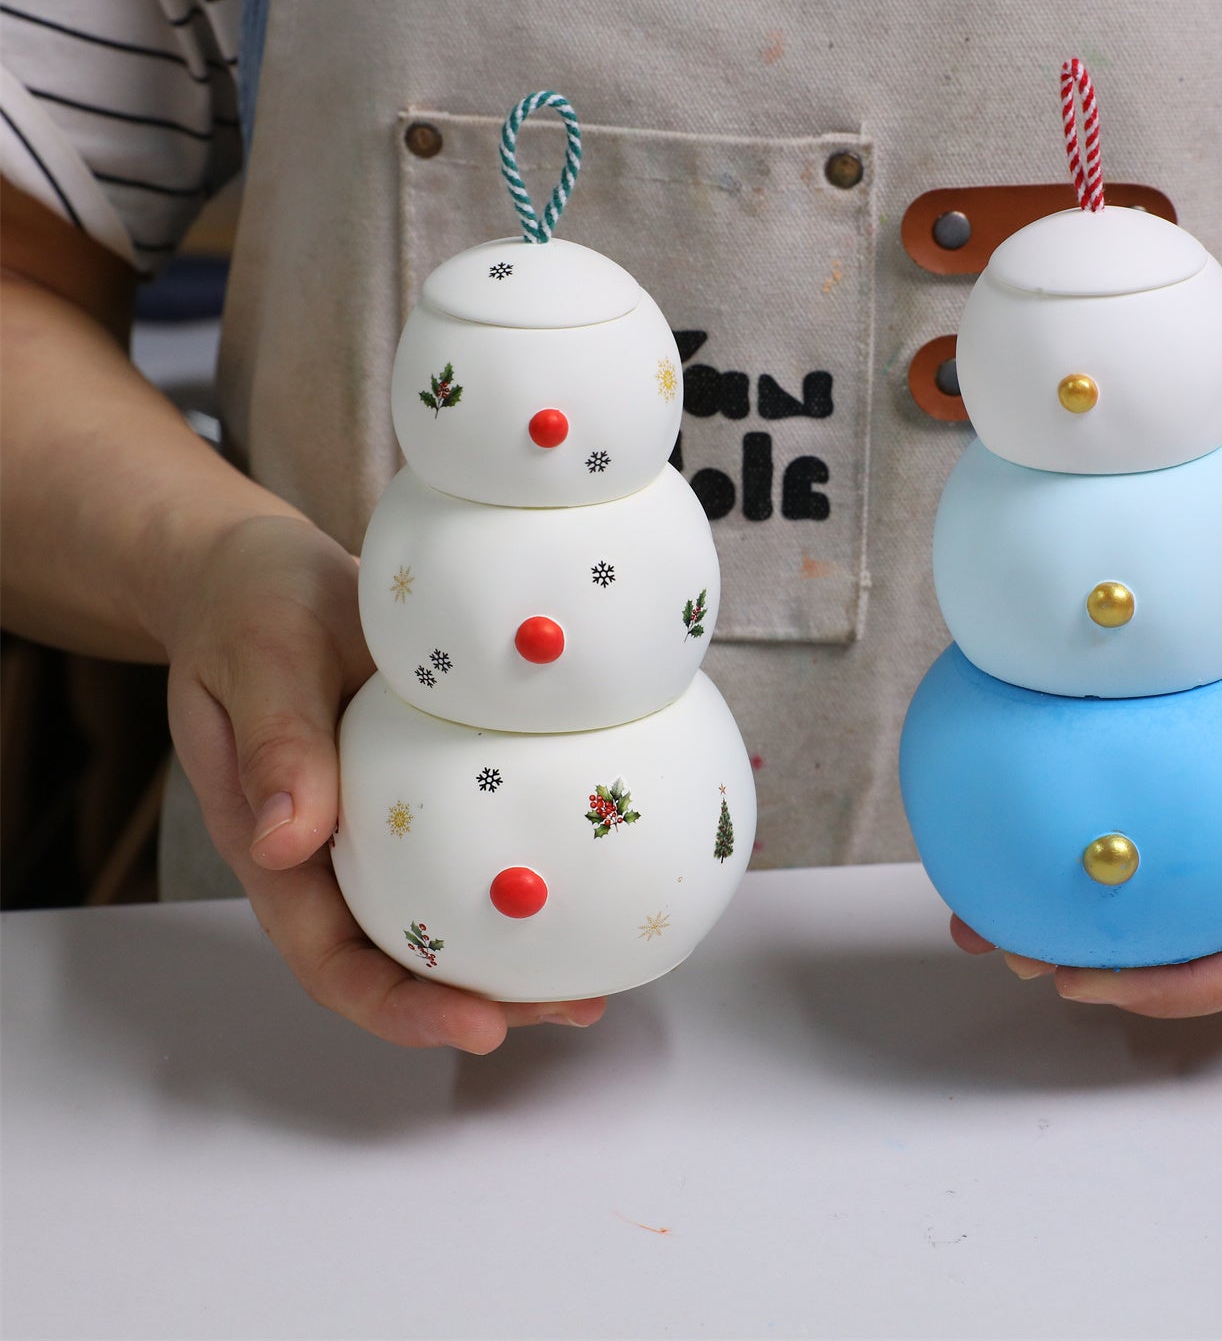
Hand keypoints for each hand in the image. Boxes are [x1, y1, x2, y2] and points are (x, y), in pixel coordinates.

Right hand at [164, 514, 604, 1049]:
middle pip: (401, 961)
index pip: (332, 960)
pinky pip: (469, 848)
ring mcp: (380, 825)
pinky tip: (584, 882)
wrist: (261, 571)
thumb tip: (287, 839)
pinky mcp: (423, 788)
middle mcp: (331, 853)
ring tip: (596, 977)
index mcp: (275, 846)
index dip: (401, 1008)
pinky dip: (520, 877)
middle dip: (482, 1001)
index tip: (477, 1027)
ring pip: (442, 917)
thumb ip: (275, 741)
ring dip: (512, 957)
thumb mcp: (258, 659)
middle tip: (573, 1007)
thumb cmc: (249, 610)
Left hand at [952, 512, 1221, 1015]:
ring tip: (991, 908)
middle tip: (1022, 951)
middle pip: (1203, 936)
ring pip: (1163, 879)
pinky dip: (1082, 812)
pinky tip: (1015, 807)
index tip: (1096, 982)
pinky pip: (1141, 798)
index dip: (1184, 988)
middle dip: (1114, 960)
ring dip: (1083, 901)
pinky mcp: (1206, 761)